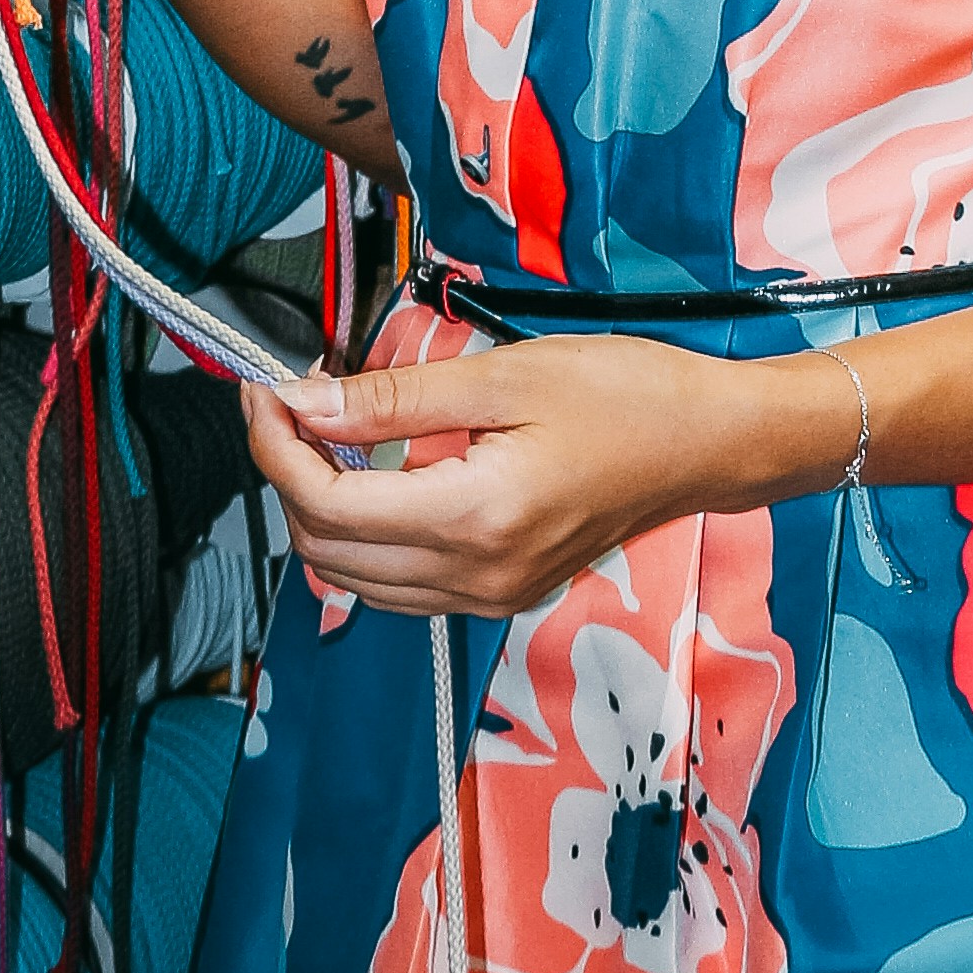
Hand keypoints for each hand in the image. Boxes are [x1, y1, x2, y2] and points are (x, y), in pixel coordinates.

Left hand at [243, 330, 767, 615]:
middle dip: (288, 477)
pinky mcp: (501, 593)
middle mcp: (475, 577)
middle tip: (289, 402)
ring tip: (326, 432)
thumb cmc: (624, 395)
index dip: (277, 448)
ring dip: (320, 511)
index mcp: (475, 519)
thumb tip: (306, 402)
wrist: (705, 444)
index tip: (266, 390)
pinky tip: (374, 473)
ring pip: (354, 578)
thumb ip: (396, 398)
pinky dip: (364, 535)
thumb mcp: (503, 376)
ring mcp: (489, 596)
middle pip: (327, 551)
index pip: (329, 505)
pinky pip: (398, 583)